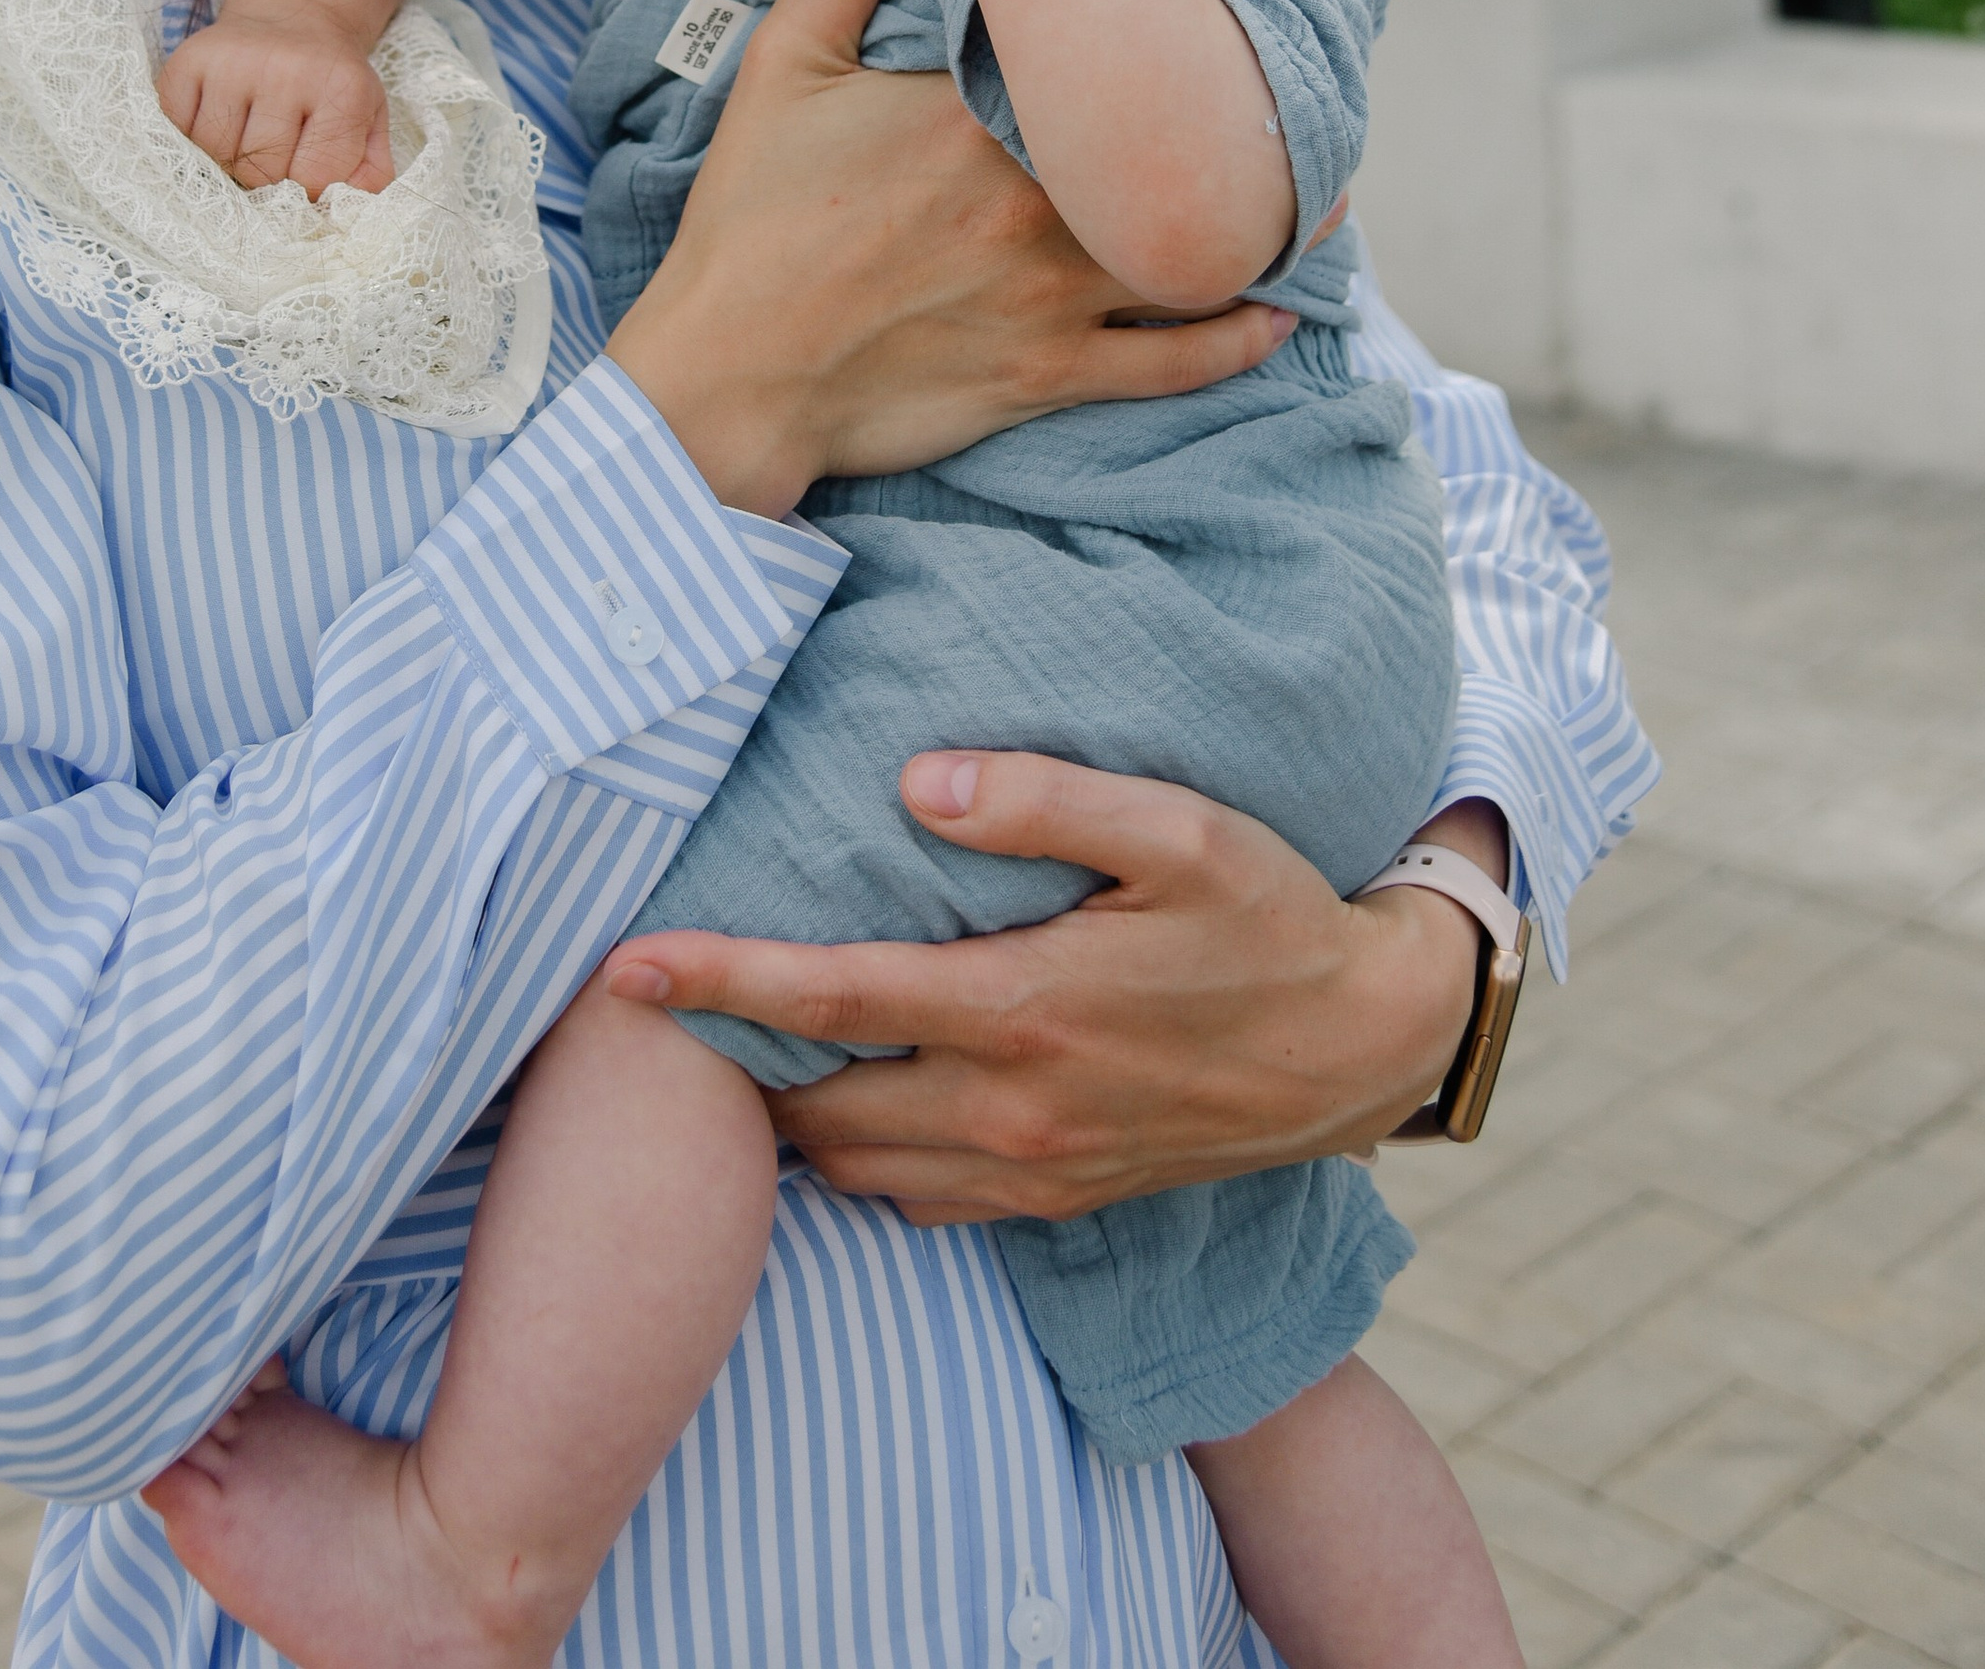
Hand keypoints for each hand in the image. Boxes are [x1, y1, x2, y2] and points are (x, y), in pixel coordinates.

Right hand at [158, 13, 395, 197]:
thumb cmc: (330, 81)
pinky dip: (188, 140)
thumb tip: (346, 211)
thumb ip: (369, 172)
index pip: (315, 178)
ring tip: (244, 138)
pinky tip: (212, 122)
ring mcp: (233, 62)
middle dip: (264, 179)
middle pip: (260, 171)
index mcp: (342, 87)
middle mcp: (287, 69)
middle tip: (273, 155)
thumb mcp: (368, 119)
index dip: (308, 191)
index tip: (305, 173)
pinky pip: (175, 130)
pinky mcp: (189, 59)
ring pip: (214, 156)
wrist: (293, 16)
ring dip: (225, 162)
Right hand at [607, 0, 1297, 519]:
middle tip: (1289, 97)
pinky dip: (1236, 338)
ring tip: (1318, 198)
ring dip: (1263, 230)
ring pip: (1193, 256)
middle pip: (1169, 156)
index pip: (1095, 57)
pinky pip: (1173, 362)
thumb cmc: (750, 219)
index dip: (1157, 31)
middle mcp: (1037, 204)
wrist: (733, 375)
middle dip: (1236, 130)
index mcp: (979, 117)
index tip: (1206, 3)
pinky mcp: (1052, 375)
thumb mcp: (784, 68)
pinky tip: (1276, 311)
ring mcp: (1054, 298)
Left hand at [609, 766, 1504, 1218]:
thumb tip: (916, 783)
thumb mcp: (1178, 828)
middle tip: (665, 1002)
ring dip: (790, 1115)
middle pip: (815, 1102)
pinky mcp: (1054, 1198)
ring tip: (741, 1045)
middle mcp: (1012, 1107)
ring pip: (855, 1167)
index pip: (831, 998)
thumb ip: (1045, 798)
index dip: (718, 980)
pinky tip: (852, 1099)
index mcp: (1023, 1008)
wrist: (1362, 1047)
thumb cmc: (1268, 916)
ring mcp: (1032, 1168)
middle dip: (730, 1060)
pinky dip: (862, 1161)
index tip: (621, 968)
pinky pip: (918, 1202)